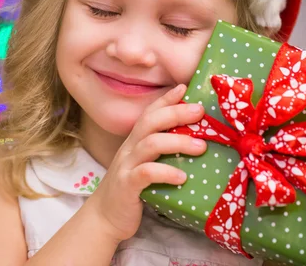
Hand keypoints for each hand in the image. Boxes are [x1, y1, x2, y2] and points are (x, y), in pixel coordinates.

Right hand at [84, 84, 207, 242]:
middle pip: (150, 122)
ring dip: (178, 142)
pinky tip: (182, 177)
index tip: (185, 87)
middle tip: (200, 112)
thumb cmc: (132, 190)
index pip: (149, 113)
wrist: (104, 217)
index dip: (165, 99)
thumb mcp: (145, 165)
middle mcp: (129, 149)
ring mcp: (126, 166)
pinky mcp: (127, 185)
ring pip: (150, 144)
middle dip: (176, 113)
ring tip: (201, 147)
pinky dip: (165, 172)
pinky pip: (146, 174)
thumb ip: (161, 152)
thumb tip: (194, 142)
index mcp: (134, 142)